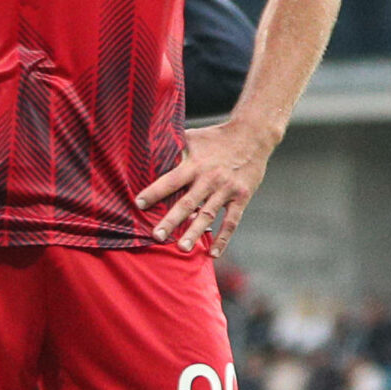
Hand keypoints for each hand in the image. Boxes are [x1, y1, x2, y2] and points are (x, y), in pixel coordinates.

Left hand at [135, 121, 272, 256]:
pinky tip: (213, 253)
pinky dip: (223, 238)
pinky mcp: (241, 197)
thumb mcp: (192, 137)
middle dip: (171, 220)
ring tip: (182, 248)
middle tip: (157, 236)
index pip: (171, 180)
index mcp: (195, 164)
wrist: (252, 136)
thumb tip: (146, 154)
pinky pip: (232, 221)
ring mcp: (227, 190)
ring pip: (208, 215)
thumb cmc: (216, 137)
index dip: (155, 192)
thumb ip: (173, 148)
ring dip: (195, 233)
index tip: (139, 204)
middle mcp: (210, 178)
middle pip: (187, 203)